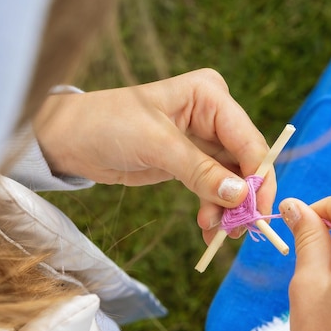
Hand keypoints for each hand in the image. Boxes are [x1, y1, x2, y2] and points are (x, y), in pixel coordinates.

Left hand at [33, 69, 273, 243]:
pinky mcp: (190, 163)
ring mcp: (202, 141)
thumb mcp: (157, 145)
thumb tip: (239, 195)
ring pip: (231, 181)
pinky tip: (208, 229)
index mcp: (211, 96)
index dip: (258, 178)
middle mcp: (213, 116)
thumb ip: (200, 171)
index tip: (258, 212)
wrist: (71, 140)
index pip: (248, 140)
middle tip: (239, 231)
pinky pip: (212, 189)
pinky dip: (213, 210)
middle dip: (242, 198)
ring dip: (227, 210)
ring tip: (216, 234)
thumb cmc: (109, 125)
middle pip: (244, 162)